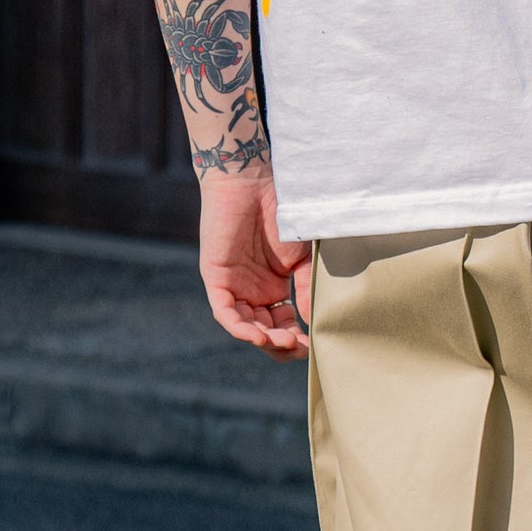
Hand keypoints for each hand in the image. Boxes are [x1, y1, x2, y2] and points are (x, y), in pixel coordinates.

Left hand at [197, 171, 311, 361]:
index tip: (315, 345)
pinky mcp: (216, 278)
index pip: (284, 327)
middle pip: (265, 333)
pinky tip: (258, 336)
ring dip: (264, 341)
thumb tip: (315, 323)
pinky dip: (240, 327)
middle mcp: (253, 293)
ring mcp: (234, 287)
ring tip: (284, 343)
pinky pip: (225, 312)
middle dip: (282, 346)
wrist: (254, 182)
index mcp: (274, 289)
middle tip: (300, 348)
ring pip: (245, 327)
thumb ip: (306, 288)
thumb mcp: (303, 256)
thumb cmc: (282, 213)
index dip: (298, 340)